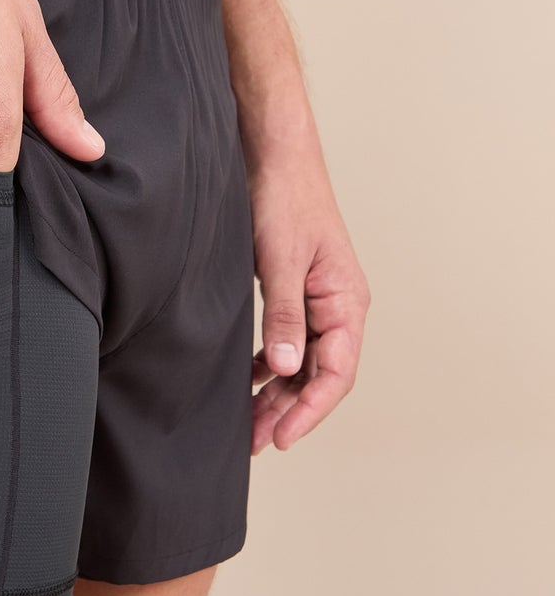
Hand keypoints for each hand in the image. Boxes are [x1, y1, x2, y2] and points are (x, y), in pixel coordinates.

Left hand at [248, 141, 369, 452]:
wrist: (272, 153)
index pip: (337, 372)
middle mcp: (338, 305)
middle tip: (255, 442)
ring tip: (248, 424)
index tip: (282, 437)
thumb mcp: (279, 260)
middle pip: (320, 375)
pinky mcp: (294, 292)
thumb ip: (284, 316)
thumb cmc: (284, 197)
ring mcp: (316, 300)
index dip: (310, 410)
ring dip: (278, 394)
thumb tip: (285, 370)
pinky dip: (269, 366)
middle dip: (289, 411)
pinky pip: (288, 342)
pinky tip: (248, 381)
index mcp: (346, 300)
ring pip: (302, 363)